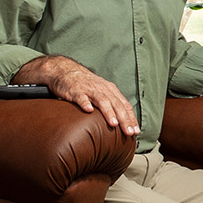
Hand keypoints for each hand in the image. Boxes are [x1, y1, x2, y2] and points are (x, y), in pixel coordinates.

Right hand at [14, 55, 138, 136]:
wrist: (65, 71)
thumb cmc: (85, 85)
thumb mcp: (102, 92)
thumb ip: (111, 104)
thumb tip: (122, 123)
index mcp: (110, 90)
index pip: (125, 105)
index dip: (131, 118)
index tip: (136, 131)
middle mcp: (102, 89)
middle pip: (116, 104)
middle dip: (124, 119)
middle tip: (129, 132)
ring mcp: (89, 89)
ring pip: (101, 100)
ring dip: (108, 112)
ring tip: (114, 123)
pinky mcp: (75, 91)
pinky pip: (81, 97)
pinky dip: (85, 103)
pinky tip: (88, 110)